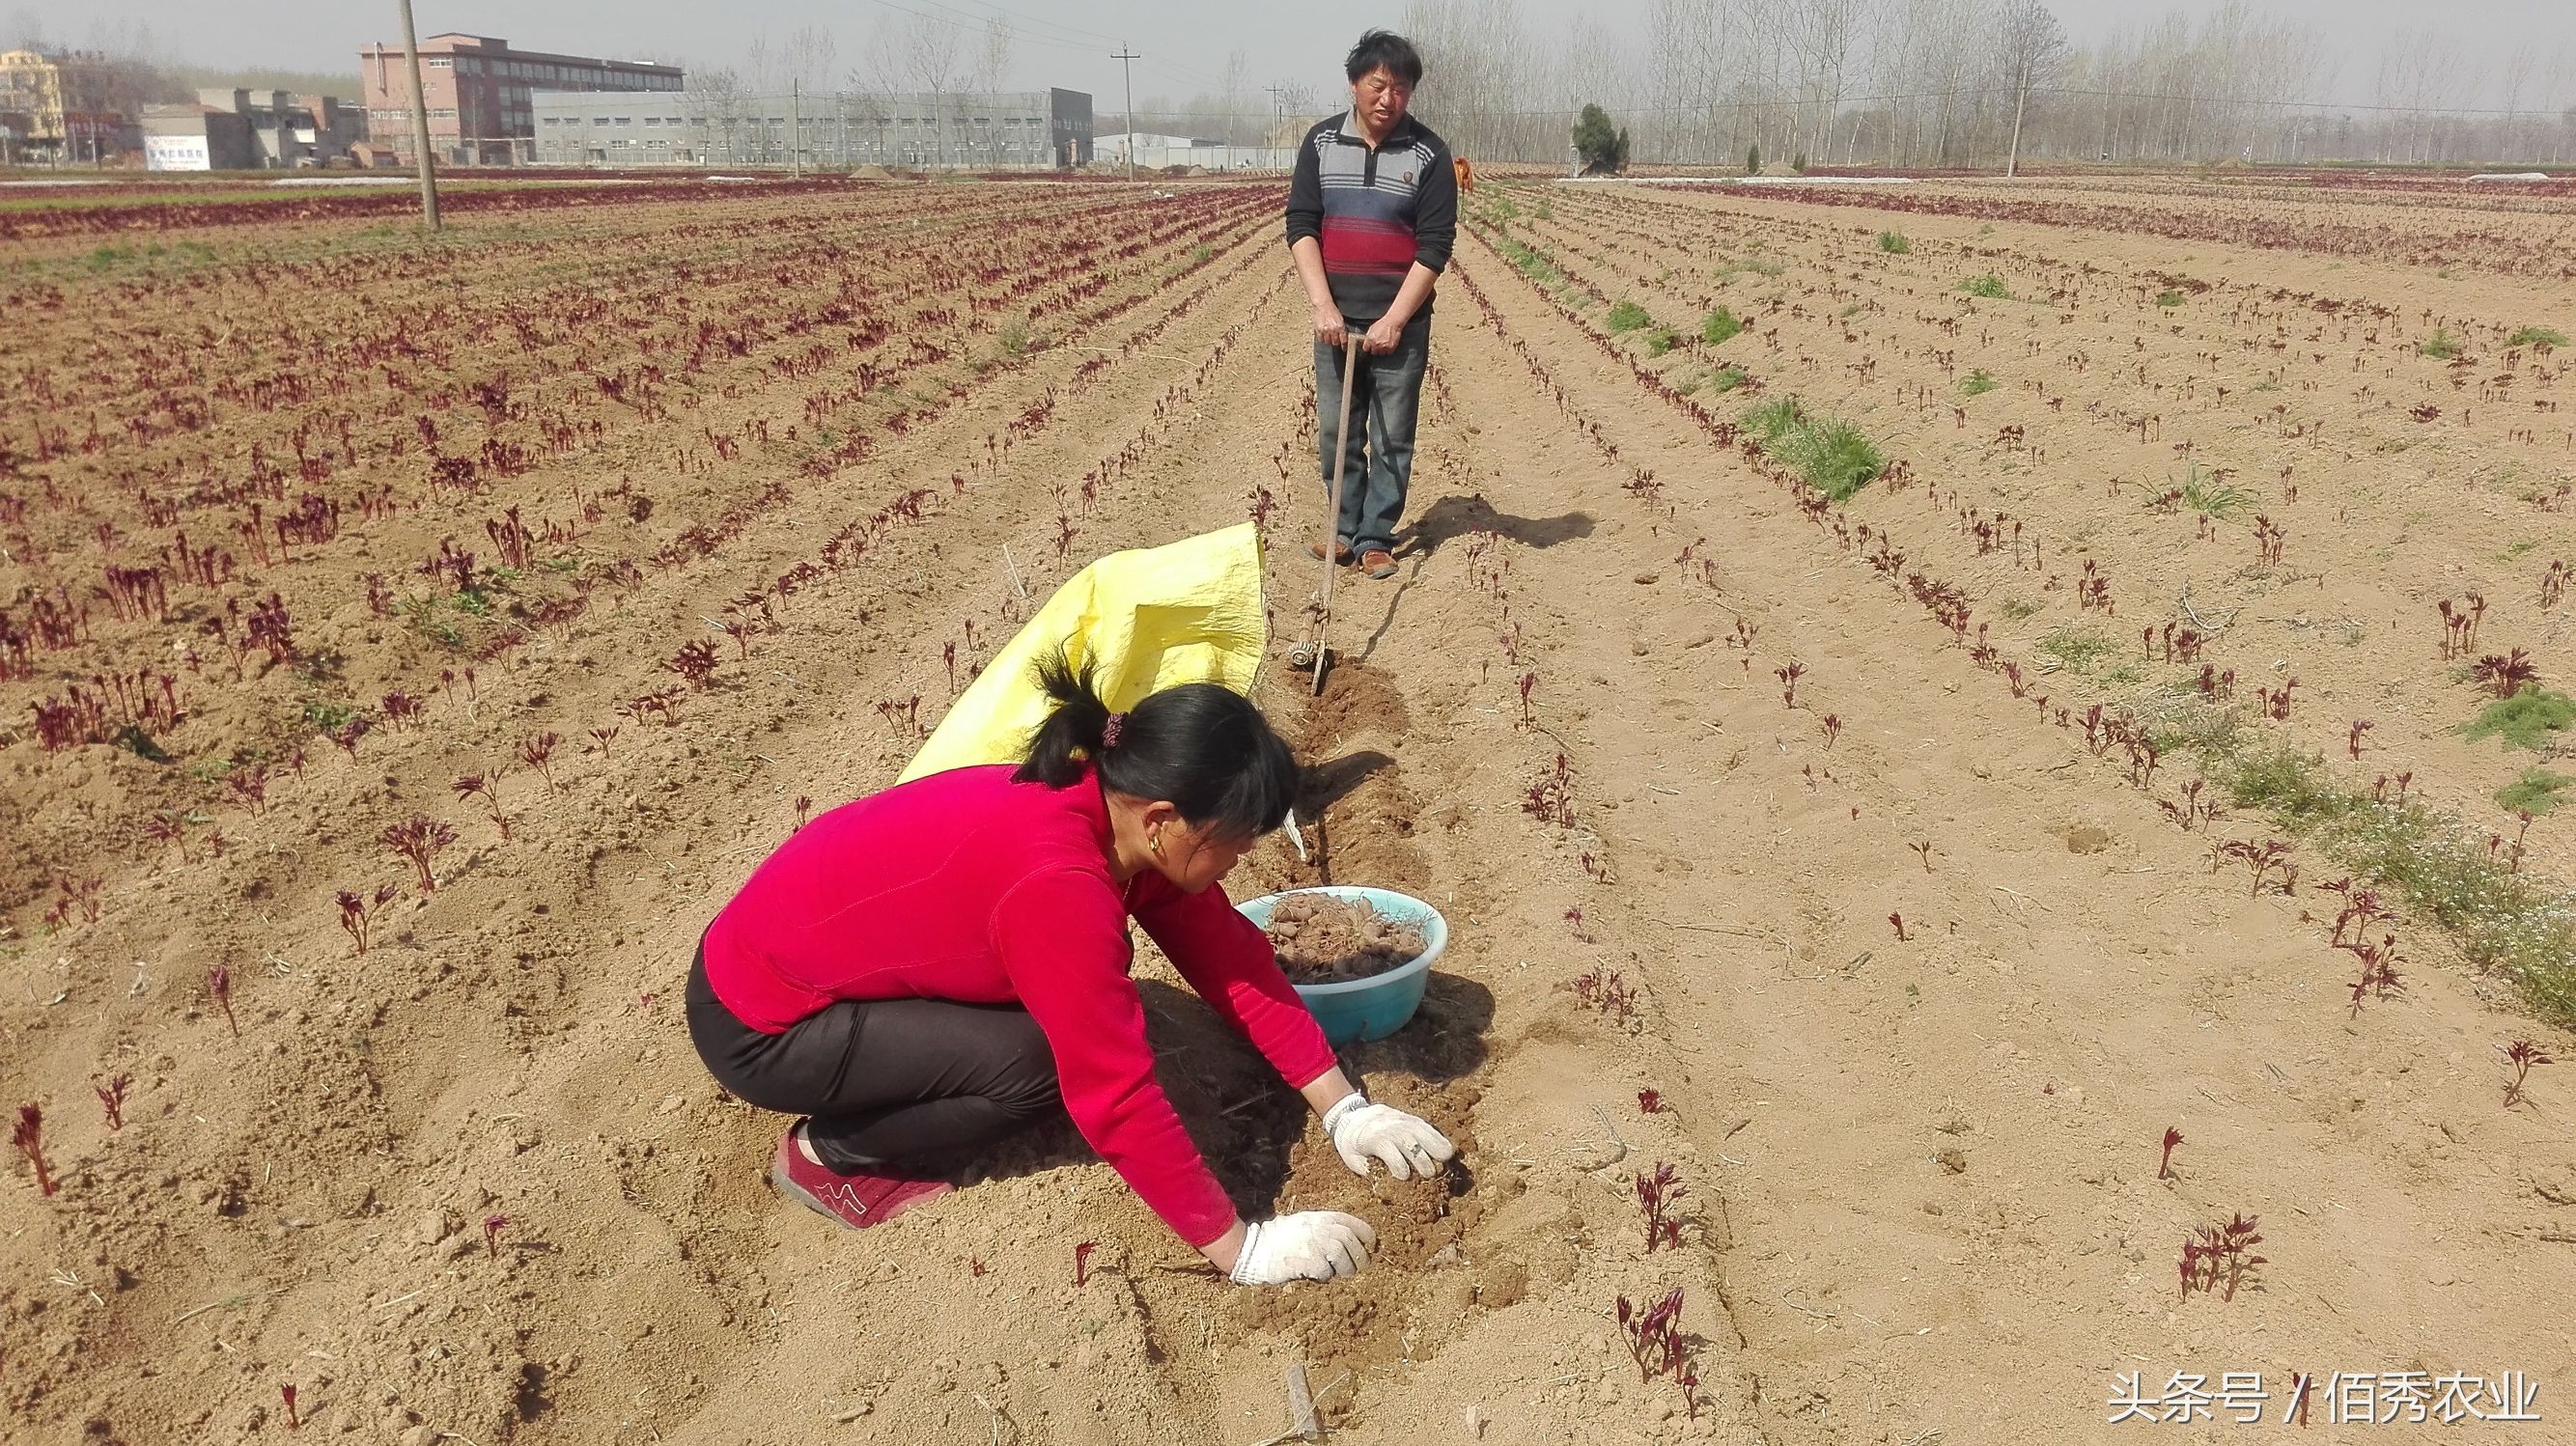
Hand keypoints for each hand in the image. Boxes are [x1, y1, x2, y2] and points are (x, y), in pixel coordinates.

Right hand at [1229, 1211, 1375, 1284]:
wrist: (1254, 1248)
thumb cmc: (1279, 1238)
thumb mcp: (1304, 1223)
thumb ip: (1325, 1228)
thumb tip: (1348, 1242)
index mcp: (1323, 1218)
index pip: (1355, 1224)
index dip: (1367, 1237)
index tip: (1370, 1247)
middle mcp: (1321, 1228)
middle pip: (1352, 1242)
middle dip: (1359, 1257)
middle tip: (1357, 1268)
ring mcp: (1314, 1244)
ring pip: (1343, 1257)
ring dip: (1345, 1269)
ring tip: (1337, 1274)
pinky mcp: (1306, 1261)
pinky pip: (1325, 1271)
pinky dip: (1324, 1276)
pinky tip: (1316, 1276)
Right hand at [1312, 305, 1346, 348]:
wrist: (1323, 305)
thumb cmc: (1332, 310)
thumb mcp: (1341, 319)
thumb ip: (1342, 328)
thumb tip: (1343, 336)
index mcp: (1340, 327)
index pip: (1343, 340)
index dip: (1344, 345)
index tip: (1344, 348)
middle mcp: (1333, 330)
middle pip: (1335, 342)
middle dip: (1336, 342)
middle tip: (1335, 341)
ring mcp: (1325, 330)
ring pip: (1328, 342)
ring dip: (1329, 341)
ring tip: (1329, 337)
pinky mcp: (1318, 330)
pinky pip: (1321, 339)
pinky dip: (1322, 339)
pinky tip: (1323, 336)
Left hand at [1323, 1092, 1455, 1179]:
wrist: (1354, 1115)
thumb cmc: (1354, 1144)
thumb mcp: (1352, 1159)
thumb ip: (1367, 1171)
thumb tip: (1383, 1186)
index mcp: (1373, 1138)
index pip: (1388, 1149)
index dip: (1398, 1165)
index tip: (1404, 1177)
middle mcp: (1389, 1127)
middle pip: (1409, 1140)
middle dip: (1421, 1158)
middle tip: (1430, 1174)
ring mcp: (1402, 1121)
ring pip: (1422, 1131)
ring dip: (1435, 1145)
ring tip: (1447, 1159)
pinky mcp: (1411, 1119)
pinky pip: (1427, 1127)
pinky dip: (1438, 1137)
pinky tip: (1448, 1149)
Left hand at [1362, 315, 1404, 353]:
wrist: (1393, 322)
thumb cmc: (1383, 324)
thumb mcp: (1372, 328)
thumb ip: (1368, 336)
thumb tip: (1367, 342)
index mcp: (1370, 339)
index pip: (1366, 349)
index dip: (1368, 348)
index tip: (1370, 347)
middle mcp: (1376, 344)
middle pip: (1374, 352)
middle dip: (1375, 349)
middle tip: (1378, 344)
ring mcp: (1384, 347)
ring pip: (1381, 354)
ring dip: (1382, 350)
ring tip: (1384, 344)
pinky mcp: (1390, 348)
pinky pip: (1388, 353)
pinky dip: (1388, 350)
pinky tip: (1388, 345)